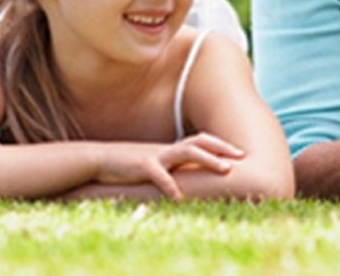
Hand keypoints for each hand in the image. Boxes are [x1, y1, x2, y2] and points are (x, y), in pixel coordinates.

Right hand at [92, 132, 246, 200]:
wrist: (100, 159)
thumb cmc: (128, 165)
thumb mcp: (153, 165)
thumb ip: (170, 168)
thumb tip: (187, 176)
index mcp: (170, 150)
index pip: (200, 141)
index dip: (220, 146)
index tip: (239, 153)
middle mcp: (167, 150)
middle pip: (200, 142)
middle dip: (222, 148)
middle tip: (240, 158)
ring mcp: (155, 156)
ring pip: (186, 152)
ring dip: (208, 159)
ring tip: (225, 169)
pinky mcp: (142, 167)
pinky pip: (160, 176)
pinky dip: (171, 186)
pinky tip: (180, 198)